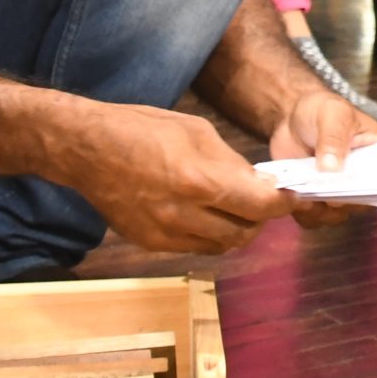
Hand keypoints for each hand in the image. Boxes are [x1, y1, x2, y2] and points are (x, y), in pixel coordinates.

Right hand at [75, 103, 297, 254]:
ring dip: (236, 230)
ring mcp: (165, 233)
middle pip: (244, 233)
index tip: (290, 196)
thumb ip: (230, 162)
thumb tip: (257, 183)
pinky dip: (209, 235)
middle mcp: (183, 214)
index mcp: (199, 180)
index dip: (281, 204)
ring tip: (234, 209)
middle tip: (262, 203)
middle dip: (260, 220)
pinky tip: (204, 214)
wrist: (86, 150)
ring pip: (221, 246)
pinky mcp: (151, 243)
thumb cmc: (141, 130)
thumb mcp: (196, 131)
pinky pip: (195, 247)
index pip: (259, 206)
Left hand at [269, 88, 376, 226]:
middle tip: (327, 192)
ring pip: (338, 215)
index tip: (359, 186)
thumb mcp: (332, 114)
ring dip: (322, 210)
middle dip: (344, 201)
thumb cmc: (321, 109)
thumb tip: (332, 169)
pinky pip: (314, 217)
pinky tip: (293, 195)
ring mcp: (339, 191)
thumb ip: (333, 138)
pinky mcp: (317, 199)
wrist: (292, 118)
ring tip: (306, 194)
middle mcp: (363, 179)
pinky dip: (304, 212)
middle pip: (362, 202)